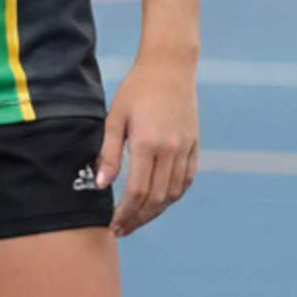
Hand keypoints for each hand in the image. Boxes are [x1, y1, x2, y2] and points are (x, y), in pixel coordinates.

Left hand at [95, 52, 199, 235]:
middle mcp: (170, 150)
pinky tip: (159, 202)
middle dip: (138, 218)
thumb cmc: (136, 90)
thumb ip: (108, 153)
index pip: (137, 191)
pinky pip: (186, 180)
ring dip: (155, 211)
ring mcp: (185, 148)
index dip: (125, 213)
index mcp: (147, 144)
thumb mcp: (115, 118)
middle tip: (122, 229)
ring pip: (173, 193)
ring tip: (138, 219)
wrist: (170, 67)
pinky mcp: (194, 145)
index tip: (113, 225)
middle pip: (156, 198)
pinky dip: (173, 196)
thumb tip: (102, 185)